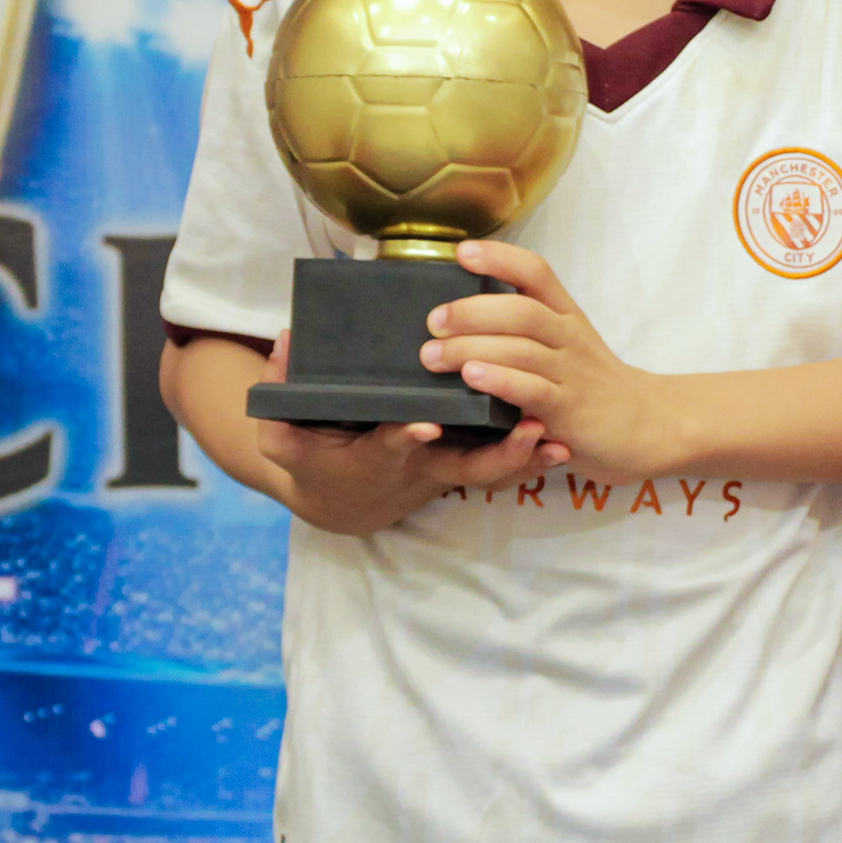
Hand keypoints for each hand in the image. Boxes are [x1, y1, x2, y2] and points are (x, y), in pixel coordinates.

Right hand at [247, 332, 553, 534]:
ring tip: (561, 440)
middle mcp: (419, 466)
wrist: (338, 503)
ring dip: (527, 460)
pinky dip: (531, 461)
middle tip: (532, 431)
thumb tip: (286, 339)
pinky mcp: (462, 464)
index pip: (392, 445)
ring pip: (493, 471)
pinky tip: (563, 444)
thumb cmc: (312, 462)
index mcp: (375, 456)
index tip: (424, 422)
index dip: (406, 436)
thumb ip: (278, 394)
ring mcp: (446, 469)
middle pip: (464, 467)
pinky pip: (502, 469)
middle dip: (499, 454)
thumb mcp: (283, 437)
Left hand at [416, 240, 683, 475]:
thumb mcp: (567, 342)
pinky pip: (533, 390)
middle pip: (521, 310)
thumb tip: (461, 311)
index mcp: (565, 315)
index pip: (536, 271)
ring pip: (520, 349)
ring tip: (433, 354)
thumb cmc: (592, 382)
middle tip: (433, 321)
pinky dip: (500, 380)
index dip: (499, 257)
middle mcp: (568, 337)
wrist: (646, 425)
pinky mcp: (569, 410)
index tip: (461, 252)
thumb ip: (526, 326)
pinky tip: (472, 377)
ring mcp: (570, 373)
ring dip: (471, 347)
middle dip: (471, 311)